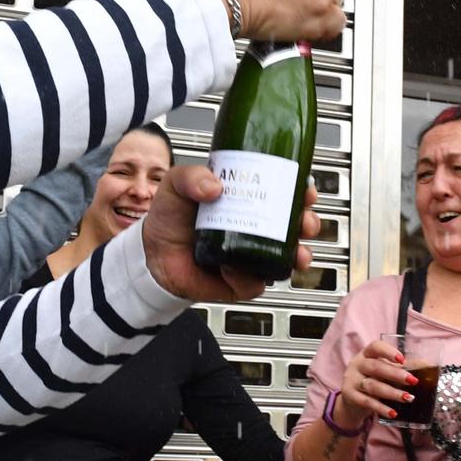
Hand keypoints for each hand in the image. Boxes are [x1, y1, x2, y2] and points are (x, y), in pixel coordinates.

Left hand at [139, 165, 320, 301]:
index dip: (301, 191)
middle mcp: (254, 228)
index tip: (307, 188)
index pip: (283, 193)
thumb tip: (214, 187)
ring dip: (300, 254)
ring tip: (298, 252)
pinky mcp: (240, 282)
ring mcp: (250, 256)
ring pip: (287, 257)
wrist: (151, 255)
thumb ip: (191, 177)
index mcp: (246, 200)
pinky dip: (252, 277)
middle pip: (295, 226)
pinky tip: (237, 269)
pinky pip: (255, 283)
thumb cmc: (167, 218)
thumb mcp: (176, 185)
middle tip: (305, 221)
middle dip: (309, 223)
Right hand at [337, 337, 415, 428]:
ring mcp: (351, 380)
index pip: (375, 347)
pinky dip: (381, 408)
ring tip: (408, 398)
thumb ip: (401, 367)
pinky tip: (393, 413)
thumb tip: (426, 366)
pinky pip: (367, 402)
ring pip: (372, 386)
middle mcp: (357, 365)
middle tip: (413, 381)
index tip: (402, 360)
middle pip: (375, 367)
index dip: (388, 351)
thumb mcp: (383, 370)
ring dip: (392, 392)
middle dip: (395, 374)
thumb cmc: (372, 380)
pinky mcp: (350, 396)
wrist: (350, 401)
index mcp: (366, 354)